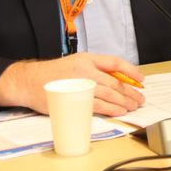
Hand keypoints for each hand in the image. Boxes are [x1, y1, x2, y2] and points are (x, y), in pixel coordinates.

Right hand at [0, 53, 144, 115]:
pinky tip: (119, 111)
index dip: (131, 71)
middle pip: (115, 82)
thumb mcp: (74, 63)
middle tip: (140, 98)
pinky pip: (98, 106)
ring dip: (124, 102)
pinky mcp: (74, 100)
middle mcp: (85, 70)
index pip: (115, 62)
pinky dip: (111, 109)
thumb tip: (115, 80)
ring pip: (109, 94)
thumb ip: (93, 69)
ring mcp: (80, 85)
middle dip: (130, 92)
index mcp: (86, 59)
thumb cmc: (51, 74)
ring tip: (133, 106)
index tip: (141, 79)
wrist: (28, 82)